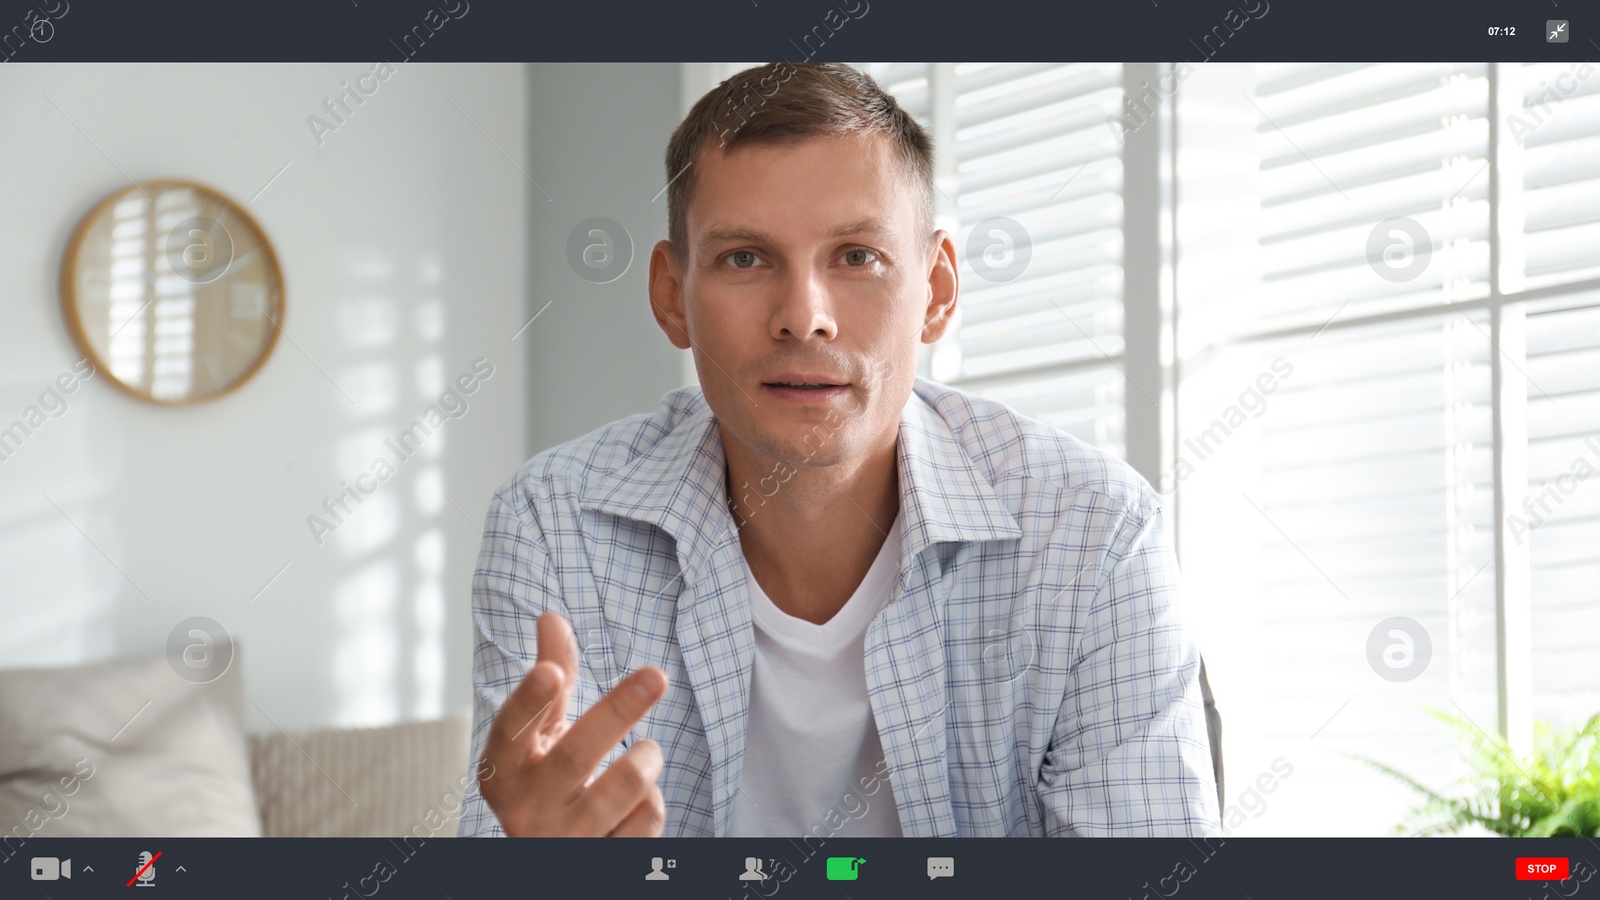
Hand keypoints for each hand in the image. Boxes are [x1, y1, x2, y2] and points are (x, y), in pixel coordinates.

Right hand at [479, 612, 668, 835]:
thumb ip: (552, 678)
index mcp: (504, 770)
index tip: (550, 671)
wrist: (551, 856)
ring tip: (648, 749)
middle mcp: (526, 810)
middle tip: (657, 675)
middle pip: (576, 756)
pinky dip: (652, 802)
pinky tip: (639, 801)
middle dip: (618, 711)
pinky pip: (645, 824)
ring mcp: (564, 843)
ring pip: (621, 791)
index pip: (511, 731)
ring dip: (646, 760)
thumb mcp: (541, 733)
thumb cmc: (548, 777)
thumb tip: (550, 617)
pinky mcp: (602, 863)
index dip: (529, 701)